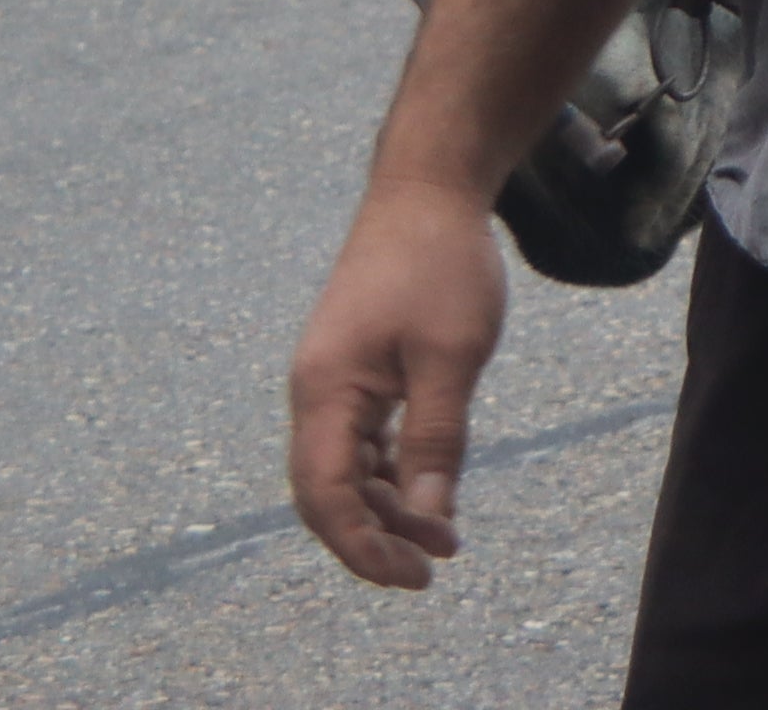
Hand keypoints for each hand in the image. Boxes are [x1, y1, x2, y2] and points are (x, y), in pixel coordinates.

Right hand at [288, 178, 508, 588]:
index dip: (360, 545)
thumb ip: (435, 436)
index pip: (326, 496)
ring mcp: (333, 381)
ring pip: (348, 468)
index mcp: (325, 393)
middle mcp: (316, 393)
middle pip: (329, 491)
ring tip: (443, 541)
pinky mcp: (355, 368)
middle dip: (374, 537)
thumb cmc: (441, 264)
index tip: (408, 578)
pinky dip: (392, 469)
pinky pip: (362, 439)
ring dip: (389, 506)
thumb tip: (428, 512)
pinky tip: (429, 490)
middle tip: (428, 571)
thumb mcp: (452, 356)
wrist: (427, 190)